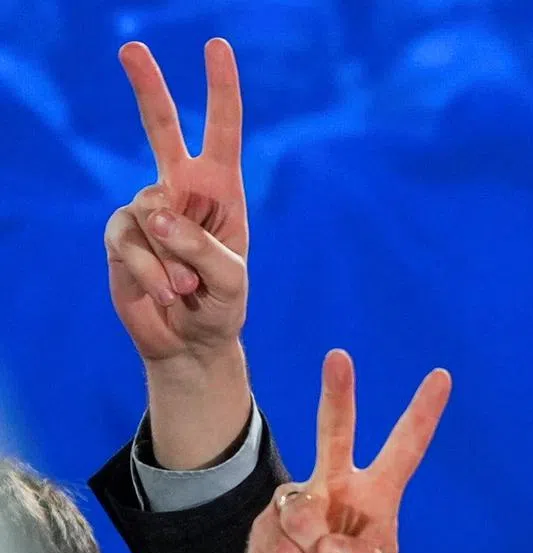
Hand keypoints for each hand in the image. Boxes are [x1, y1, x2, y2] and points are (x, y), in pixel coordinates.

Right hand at [105, 39, 247, 365]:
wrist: (191, 343)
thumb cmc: (222, 307)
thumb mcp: (231, 280)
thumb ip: (202, 246)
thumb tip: (153, 213)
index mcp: (221, 193)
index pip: (222, 134)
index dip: (220, 92)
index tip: (217, 47)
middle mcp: (181, 192)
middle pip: (161, 130)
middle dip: (148, 89)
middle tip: (131, 47)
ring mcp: (147, 212)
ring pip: (152, 216)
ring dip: (174, 261)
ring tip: (189, 290)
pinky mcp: (120, 236)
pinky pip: (131, 243)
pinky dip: (152, 272)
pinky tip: (167, 294)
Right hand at [224, 351, 451, 552]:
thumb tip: (327, 542)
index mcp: (376, 500)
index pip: (404, 450)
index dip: (422, 415)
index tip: (441, 377)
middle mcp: (337, 492)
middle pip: (335, 433)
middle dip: (337, 395)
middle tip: (339, 358)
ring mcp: (301, 505)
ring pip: (307, 514)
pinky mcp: (269, 524)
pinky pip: (286, 541)